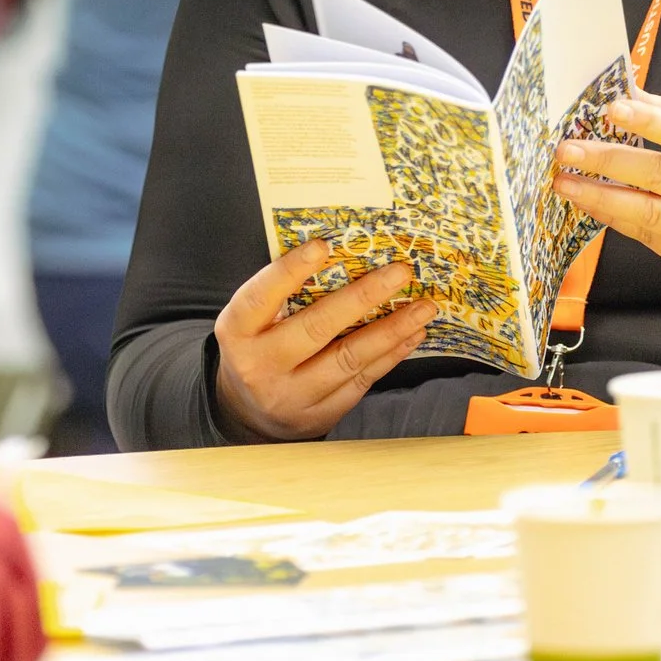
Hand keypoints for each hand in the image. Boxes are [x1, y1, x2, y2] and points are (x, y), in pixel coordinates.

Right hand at [212, 239, 436, 442]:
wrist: (250, 412)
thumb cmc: (259, 345)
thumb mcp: (253, 320)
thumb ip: (284, 293)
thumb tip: (344, 252)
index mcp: (237, 332)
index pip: (261, 297)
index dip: (289, 271)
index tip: (323, 246)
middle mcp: (260, 366)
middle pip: (316, 328)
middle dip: (363, 298)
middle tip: (400, 272)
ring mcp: (291, 395)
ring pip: (348, 359)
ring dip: (392, 330)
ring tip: (424, 307)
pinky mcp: (320, 414)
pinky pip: (361, 381)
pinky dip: (390, 355)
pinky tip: (412, 334)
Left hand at [553, 86, 660, 292]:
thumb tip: (631, 93)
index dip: (650, 122)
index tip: (611, 109)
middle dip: (610, 161)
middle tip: (569, 150)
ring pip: (648, 212)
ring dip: (601, 196)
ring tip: (565, 182)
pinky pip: (645, 234)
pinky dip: (612, 217)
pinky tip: (588, 202)